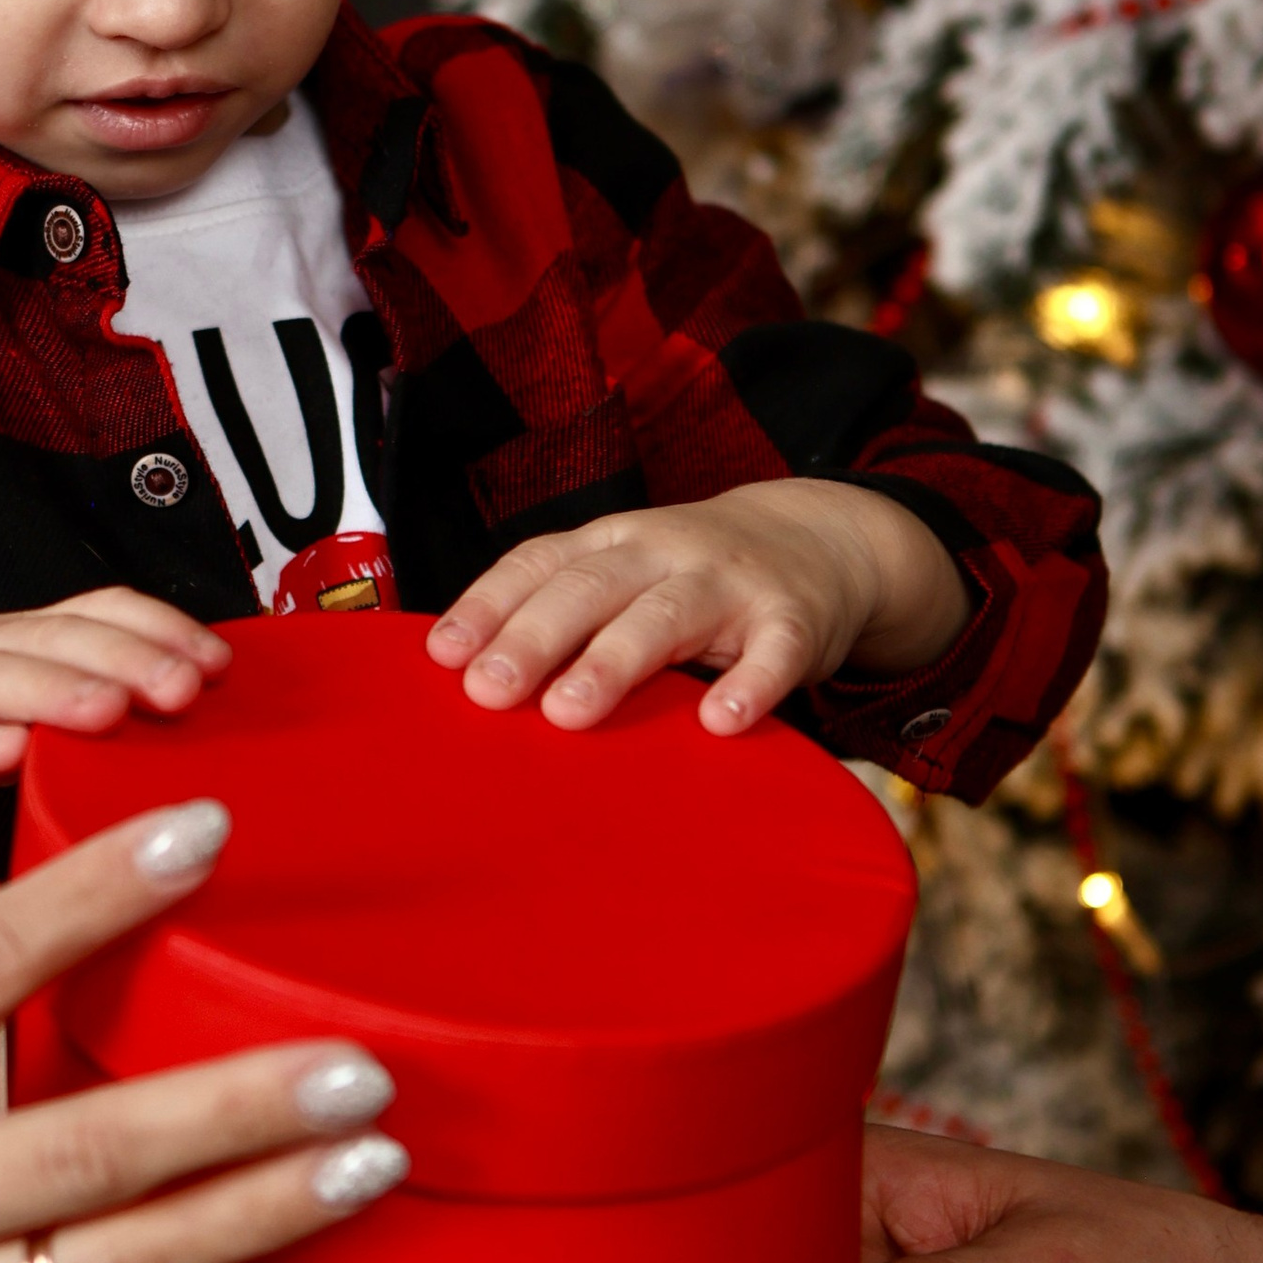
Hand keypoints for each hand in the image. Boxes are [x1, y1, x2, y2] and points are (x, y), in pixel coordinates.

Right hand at [0, 591, 230, 828]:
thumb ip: (72, 714)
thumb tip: (178, 738)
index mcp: (11, 643)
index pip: (93, 611)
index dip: (159, 628)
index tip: (222, 663)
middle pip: (55, 639)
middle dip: (129, 656)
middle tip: (189, 687)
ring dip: (57, 690)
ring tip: (114, 709)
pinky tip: (5, 754)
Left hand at [425, 482, 966, 735]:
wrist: (820, 538)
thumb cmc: (694, 573)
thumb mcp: (626, 572)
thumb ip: (562, 610)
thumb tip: (467, 676)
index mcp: (612, 543)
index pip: (540, 563)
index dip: (489, 604)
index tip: (442, 656)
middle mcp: (664, 552)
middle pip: (591, 589)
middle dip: (535, 637)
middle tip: (488, 690)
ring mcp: (730, 582)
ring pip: (666, 616)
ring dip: (613, 663)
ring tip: (568, 711)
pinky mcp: (794, 619)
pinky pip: (772, 652)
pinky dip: (750, 685)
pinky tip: (720, 724)